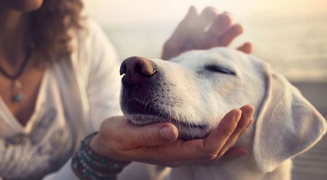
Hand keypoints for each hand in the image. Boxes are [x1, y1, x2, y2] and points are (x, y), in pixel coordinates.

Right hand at [90, 105, 253, 166]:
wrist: (110, 145)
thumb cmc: (117, 138)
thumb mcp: (126, 135)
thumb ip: (148, 134)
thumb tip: (172, 130)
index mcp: (171, 153)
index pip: (206, 148)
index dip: (223, 132)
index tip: (235, 112)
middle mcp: (181, 155)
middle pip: (217, 149)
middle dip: (234, 130)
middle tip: (247, 108)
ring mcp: (182, 152)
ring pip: (215, 149)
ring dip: (233, 134)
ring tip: (247, 117)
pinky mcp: (180, 145)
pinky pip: (208, 149)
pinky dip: (226, 145)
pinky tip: (239, 144)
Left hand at [162, 6, 251, 59]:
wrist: (178, 88)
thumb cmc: (173, 66)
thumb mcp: (173, 46)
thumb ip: (183, 28)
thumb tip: (194, 8)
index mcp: (198, 31)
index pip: (208, 15)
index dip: (211, 13)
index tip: (212, 15)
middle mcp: (211, 38)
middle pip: (223, 22)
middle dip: (226, 18)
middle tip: (224, 20)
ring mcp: (220, 50)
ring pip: (233, 34)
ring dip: (236, 29)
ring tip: (237, 29)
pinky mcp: (227, 63)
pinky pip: (240, 55)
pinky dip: (245, 49)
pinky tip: (247, 45)